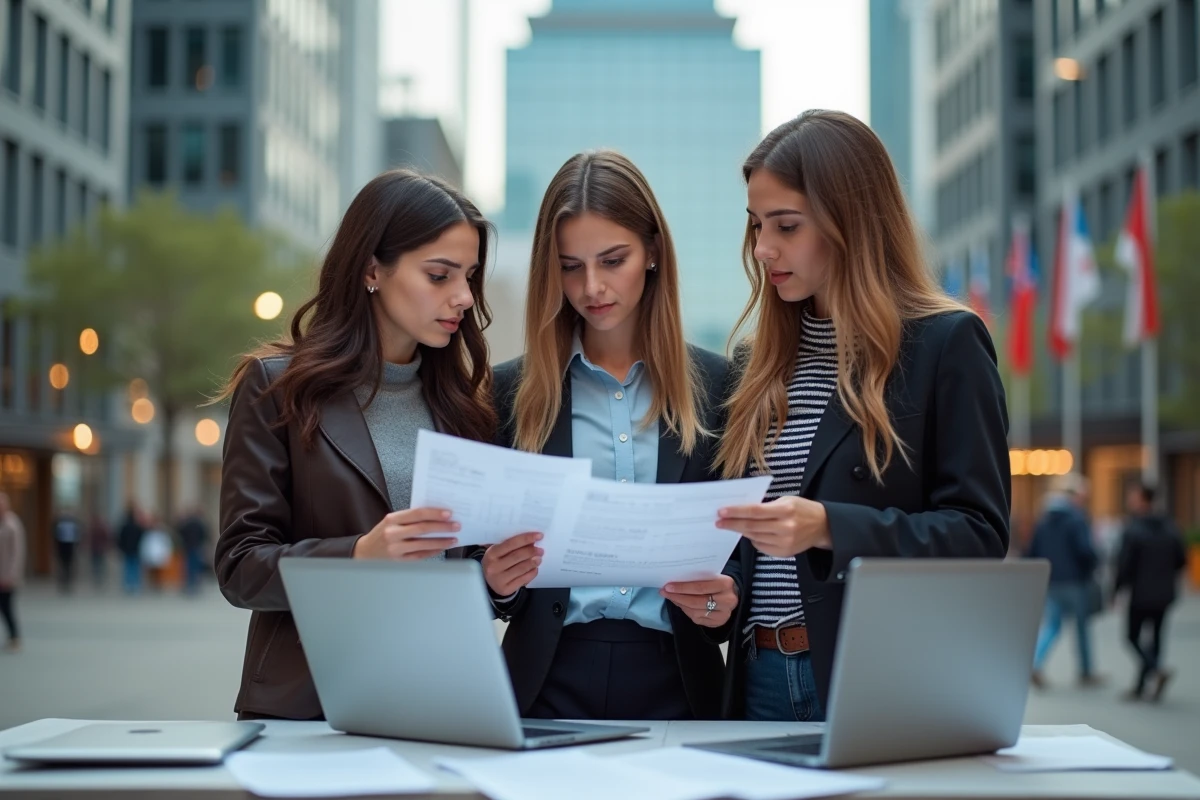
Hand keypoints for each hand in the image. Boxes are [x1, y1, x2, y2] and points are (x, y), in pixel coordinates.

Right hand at [353, 508, 459, 560]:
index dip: (435, 513)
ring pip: (423, 544)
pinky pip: (420, 556)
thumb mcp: (391, 521)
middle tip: (456, 526)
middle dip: (442, 527)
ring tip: (453, 539)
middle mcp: (392, 533)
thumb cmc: (382, 534)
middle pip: (422, 529)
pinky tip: (442, 548)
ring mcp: (395, 549)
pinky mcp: (399, 561)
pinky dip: (433, 551)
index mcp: (392, 519)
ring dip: (441, 541)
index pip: (417, 513)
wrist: (364, 553)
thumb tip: (436, 516)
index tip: (449, 513)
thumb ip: (409, 518)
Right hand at [481, 532, 542, 596]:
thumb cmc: (496, 562)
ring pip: (522, 568)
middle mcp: (493, 567)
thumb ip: (510, 545)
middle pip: (518, 556)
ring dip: (533, 562)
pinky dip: (532, 573)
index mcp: (491, 554)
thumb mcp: (497, 552)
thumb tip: (531, 540)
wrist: (488, 582)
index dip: (526, 538)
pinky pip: (524, 579)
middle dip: (532, 551)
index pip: (511, 543)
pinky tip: (535, 568)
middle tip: (540, 550)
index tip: (539, 535)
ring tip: (539, 558)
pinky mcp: (506, 589)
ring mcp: (499, 579)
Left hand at [661, 575, 737, 627]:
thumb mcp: (713, 576)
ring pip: (695, 612)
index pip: (700, 587)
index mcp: (725, 584)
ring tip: (671, 597)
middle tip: (664, 592)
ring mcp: (724, 614)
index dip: (682, 588)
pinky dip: (686, 611)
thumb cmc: (718, 582)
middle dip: (677, 597)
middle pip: (696, 601)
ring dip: (680, 604)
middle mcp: (727, 600)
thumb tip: (674, 581)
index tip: (668, 586)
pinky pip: (697, 619)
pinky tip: (681, 604)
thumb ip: (698, 578)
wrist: (734, 595)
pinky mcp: (719, 622)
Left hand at [716, 497, 831, 557]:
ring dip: (741, 531)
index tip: (721, 512)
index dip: (736, 512)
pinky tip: (751, 533)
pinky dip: (754, 539)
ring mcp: (785, 542)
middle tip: (718, 521)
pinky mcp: (785, 553)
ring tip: (731, 525)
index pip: (755, 511)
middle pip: (752, 526)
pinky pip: (761, 546)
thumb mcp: (786, 501)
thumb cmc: (801, 509)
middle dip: (732, 524)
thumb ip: (765, 506)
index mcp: (785, 510)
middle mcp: (785, 528)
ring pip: (755, 537)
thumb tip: (740, 510)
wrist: (822, 526)